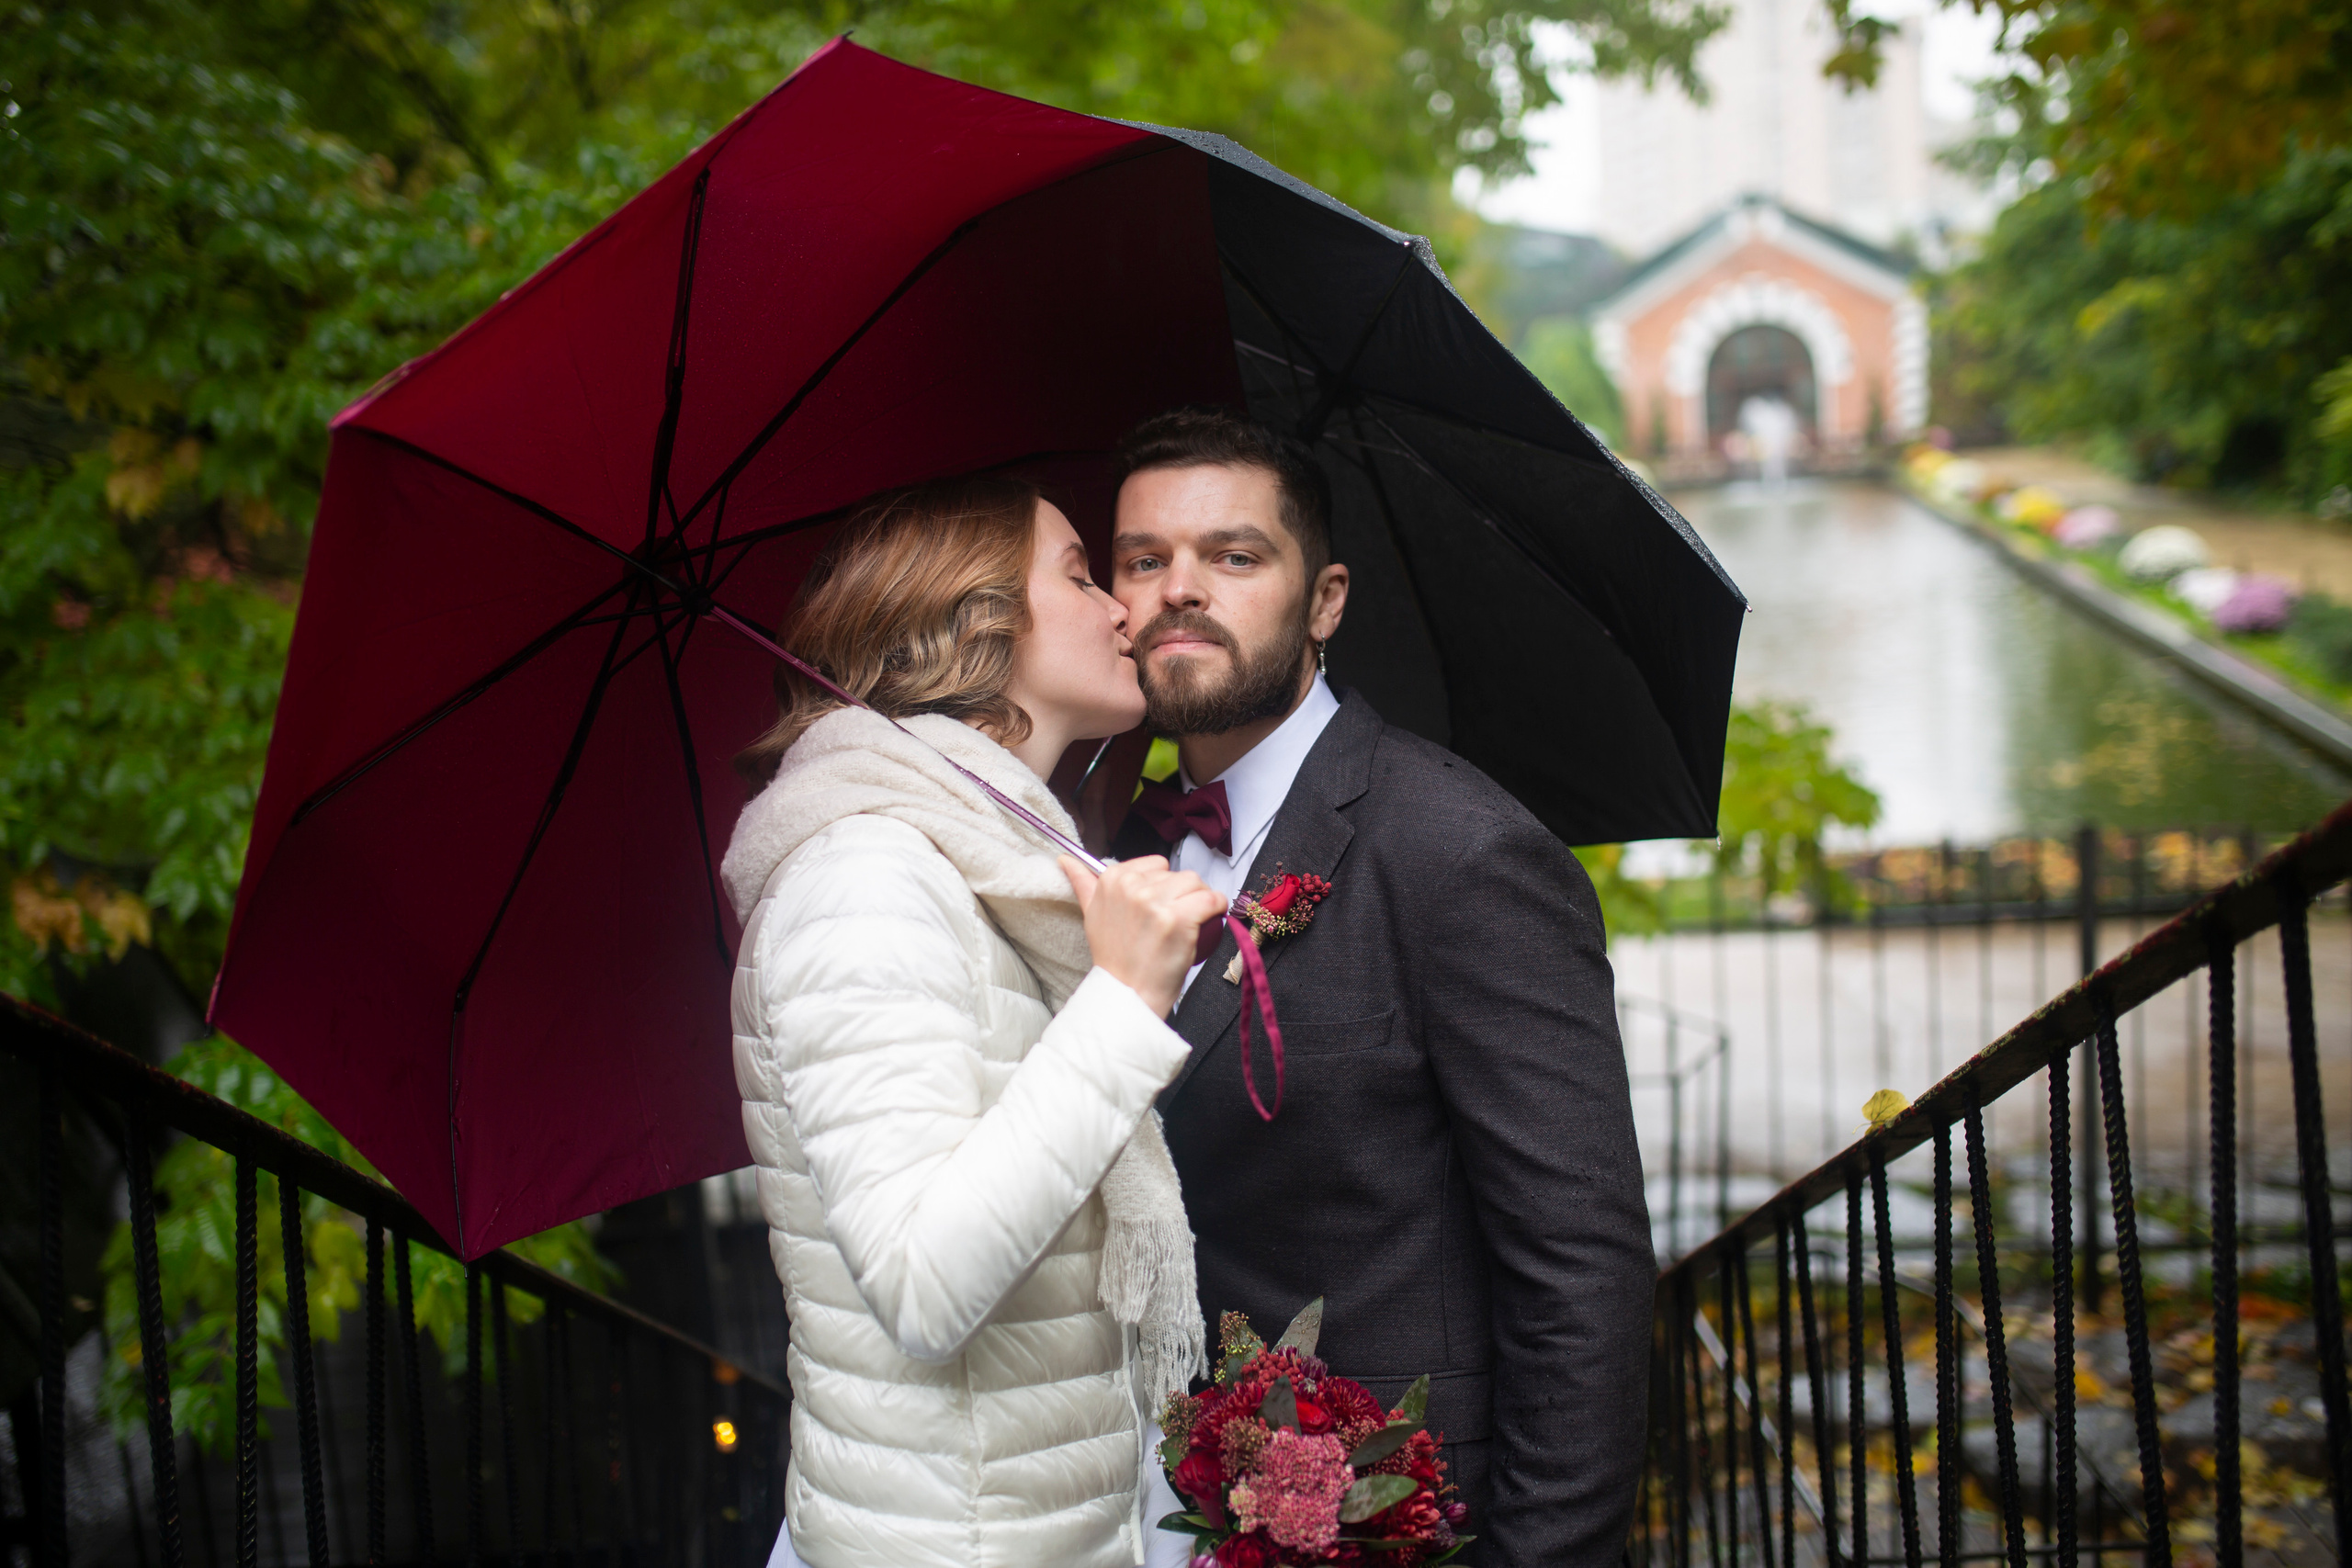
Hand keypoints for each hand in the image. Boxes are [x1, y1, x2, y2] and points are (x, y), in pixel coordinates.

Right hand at [1060, 855, 1228, 1018]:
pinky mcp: (1178, 918)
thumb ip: (1082, 883)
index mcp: (1112, 879)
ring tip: (1188, 924)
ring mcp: (1154, 902)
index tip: (1157, 908)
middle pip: (1178, 875)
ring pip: (1196, 884)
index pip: (1156, 865)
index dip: (1164, 887)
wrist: (1128, 994)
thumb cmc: (1115, 958)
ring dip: (1200, 902)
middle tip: (1171, 924)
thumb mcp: (1091, 914)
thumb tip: (1065, 859)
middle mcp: (1131, 886)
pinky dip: (1217, 908)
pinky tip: (1209, 920)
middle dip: (1183, 896)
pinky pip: (1212, 899)